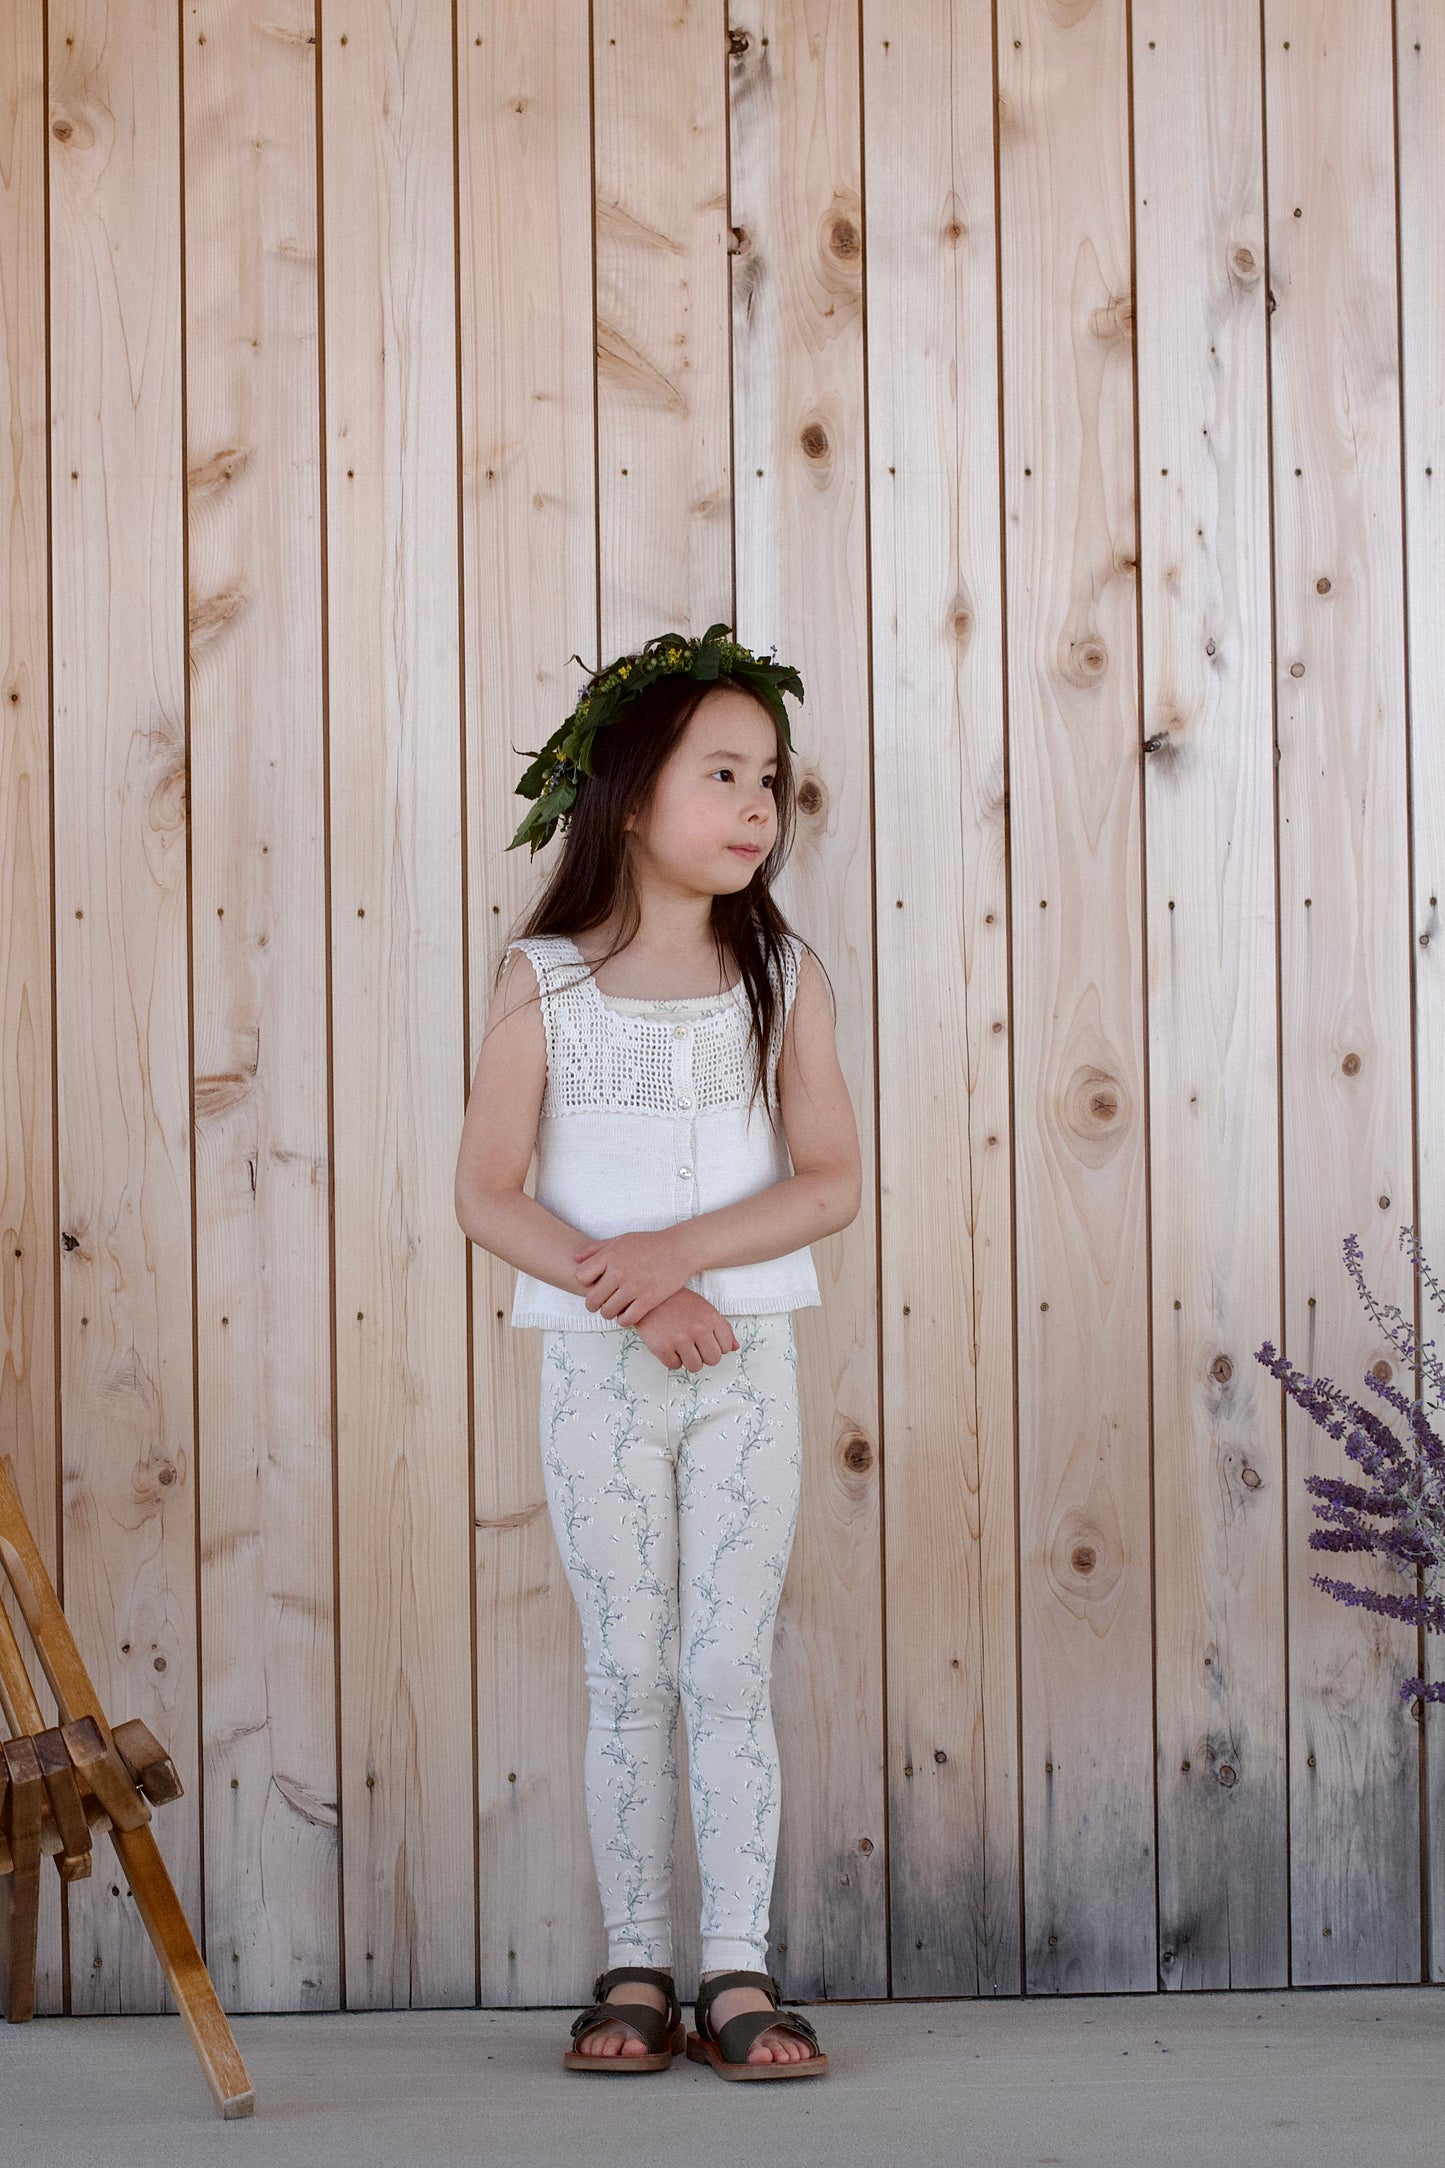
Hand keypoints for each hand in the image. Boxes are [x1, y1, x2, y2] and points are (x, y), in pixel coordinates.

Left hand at [573, 1228, 693, 1325]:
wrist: (680, 1249)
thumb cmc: (649, 1244)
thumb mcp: (621, 1240)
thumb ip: (596, 1249)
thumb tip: (575, 1260)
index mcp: (610, 1256)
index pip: (581, 1277)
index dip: (585, 1283)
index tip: (595, 1283)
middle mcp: (619, 1272)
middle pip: (592, 1300)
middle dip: (594, 1304)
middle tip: (602, 1302)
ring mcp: (634, 1287)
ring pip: (607, 1312)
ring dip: (609, 1313)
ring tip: (615, 1307)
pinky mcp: (648, 1300)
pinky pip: (626, 1319)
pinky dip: (624, 1319)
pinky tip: (628, 1313)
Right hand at [634, 1291, 737, 1372]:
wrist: (648, 1297)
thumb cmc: (678, 1302)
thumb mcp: (705, 1309)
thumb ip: (722, 1328)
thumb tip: (735, 1347)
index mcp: (710, 1318)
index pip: (726, 1348)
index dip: (716, 1346)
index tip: (706, 1341)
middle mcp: (697, 1329)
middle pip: (713, 1360)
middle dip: (704, 1356)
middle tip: (694, 1345)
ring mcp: (679, 1339)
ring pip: (695, 1367)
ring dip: (689, 1360)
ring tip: (682, 1346)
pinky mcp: (662, 1347)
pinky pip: (674, 1366)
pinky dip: (672, 1359)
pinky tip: (669, 1345)